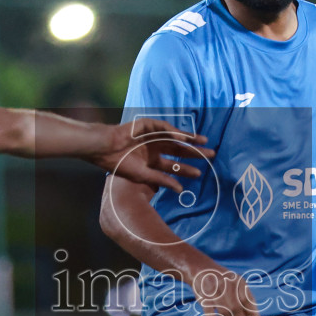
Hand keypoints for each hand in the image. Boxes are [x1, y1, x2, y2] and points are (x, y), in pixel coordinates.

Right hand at [89, 120, 211, 192]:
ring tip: (203, 142)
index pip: (174, 165)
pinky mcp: (147, 125)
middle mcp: (155, 148)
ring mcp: (152, 136)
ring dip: (189, 139)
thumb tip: (180, 190)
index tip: (200, 173)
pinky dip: (173, 132)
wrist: (104, 150)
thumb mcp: (144, 175)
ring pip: (175, 137)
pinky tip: (183, 138)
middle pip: (179, 150)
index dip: (187, 168)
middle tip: (211, 155)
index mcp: (152, 160)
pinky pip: (163, 128)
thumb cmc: (119, 164)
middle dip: (194, 153)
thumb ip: (162, 180)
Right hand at [190, 267, 260, 315]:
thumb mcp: (236, 282)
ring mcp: (215, 291)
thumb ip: (244, 297)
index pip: (248, 300)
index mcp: (238, 282)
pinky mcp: (204, 295)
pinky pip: (208, 310)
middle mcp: (228, 286)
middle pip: (237, 308)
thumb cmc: (222, 280)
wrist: (201, 268)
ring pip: (224, 312)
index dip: (253, 313)